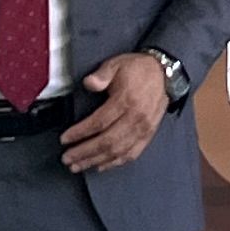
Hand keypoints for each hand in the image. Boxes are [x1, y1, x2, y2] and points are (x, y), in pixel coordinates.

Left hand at [62, 54, 171, 174]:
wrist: (165, 75)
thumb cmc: (137, 69)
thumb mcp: (116, 64)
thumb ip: (102, 75)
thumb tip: (89, 83)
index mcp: (126, 100)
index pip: (99, 122)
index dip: (80, 133)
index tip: (65, 139)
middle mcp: (136, 118)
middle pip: (107, 141)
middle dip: (84, 152)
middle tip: (67, 158)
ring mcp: (143, 129)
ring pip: (117, 151)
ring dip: (96, 161)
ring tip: (78, 166)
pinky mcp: (148, 135)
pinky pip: (131, 154)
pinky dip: (115, 163)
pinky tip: (100, 166)